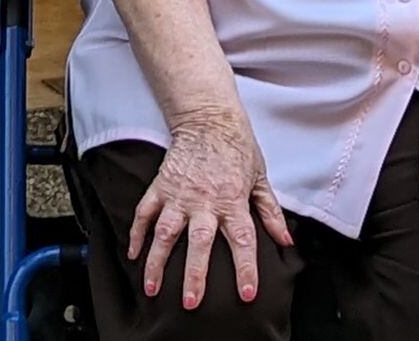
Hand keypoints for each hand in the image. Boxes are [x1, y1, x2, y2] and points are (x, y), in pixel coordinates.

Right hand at [129, 110, 293, 310]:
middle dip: (194, 274)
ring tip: (152, 288)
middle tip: (191, 302)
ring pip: (166, 232)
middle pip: (200, 242)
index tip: (247, 293)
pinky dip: (137, 234)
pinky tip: (133, 254)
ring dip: (157, 262)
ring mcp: (180, 194)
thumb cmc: (238, 147)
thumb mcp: (261, 178)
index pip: (243, 240)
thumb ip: (270, 212)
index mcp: (233, 200)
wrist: (210, 117)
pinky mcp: (162, 185)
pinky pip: (145, 212)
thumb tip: (285, 240)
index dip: (246, 268)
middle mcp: (205, 201)